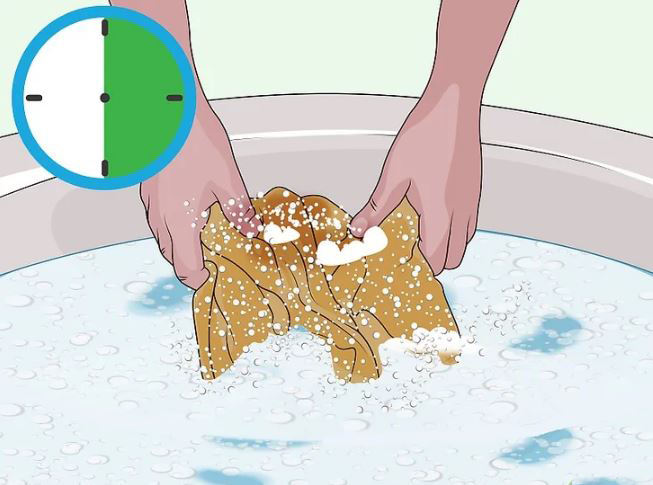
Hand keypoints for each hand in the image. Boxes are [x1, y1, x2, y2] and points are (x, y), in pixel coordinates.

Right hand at [140, 105, 260, 288]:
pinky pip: (157, 219)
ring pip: (162, 237)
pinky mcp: (148, 189)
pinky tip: (186, 212)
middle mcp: (161, 219)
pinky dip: (171, 226)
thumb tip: (252, 230)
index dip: (198, 278)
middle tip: (207, 263)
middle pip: (171, 255)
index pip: (185, 267)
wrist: (167, 110)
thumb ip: (240, 211)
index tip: (210, 278)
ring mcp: (151, 203)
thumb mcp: (228, 181)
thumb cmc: (196, 144)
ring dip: (178, 246)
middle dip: (188, 264)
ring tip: (199, 240)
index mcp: (181, 223)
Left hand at [351, 84, 480, 274]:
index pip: (437, 257)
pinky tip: (436, 216)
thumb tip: (357, 230)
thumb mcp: (393, 174)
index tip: (404, 266)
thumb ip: (376, 207)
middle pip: (455, 256)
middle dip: (435, 261)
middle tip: (410, 253)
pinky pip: (469, 224)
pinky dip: (456, 231)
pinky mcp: (475, 190)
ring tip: (422, 235)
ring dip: (447, 246)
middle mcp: (461, 212)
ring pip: (464, 241)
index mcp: (439, 211)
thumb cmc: (424, 136)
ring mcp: (472, 201)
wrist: (455, 106)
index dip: (423, 267)